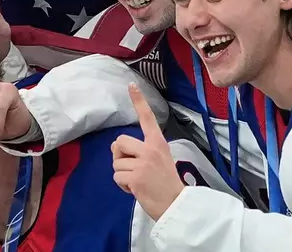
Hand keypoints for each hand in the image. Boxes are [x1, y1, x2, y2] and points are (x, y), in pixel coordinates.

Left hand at [111, 83, 183, 220]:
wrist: (176, 205)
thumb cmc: (167, 184)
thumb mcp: (161, 160)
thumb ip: (142, 151)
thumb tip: (117, 148)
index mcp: (158, 142)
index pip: (147, 118)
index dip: (139, 101)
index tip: (131, 85)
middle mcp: (150, 149)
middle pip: (119, 142)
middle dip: (119, 155)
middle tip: (130, 166)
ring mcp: (143, 163)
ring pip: (116, 163)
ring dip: (122, 174)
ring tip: (138, 181)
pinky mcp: (136, 177)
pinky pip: (117, 177)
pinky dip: (122, 185)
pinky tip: (135, 189)